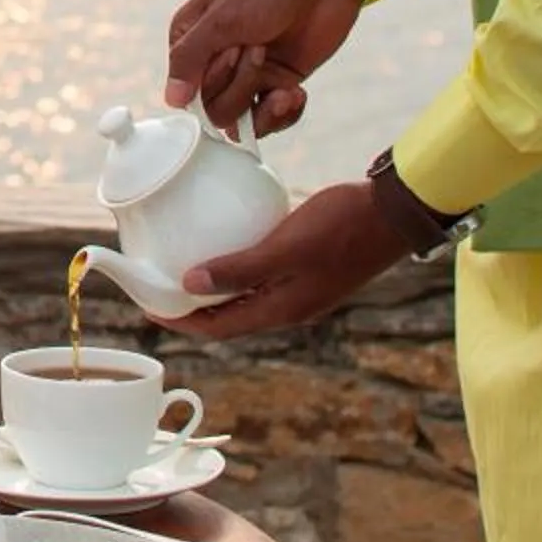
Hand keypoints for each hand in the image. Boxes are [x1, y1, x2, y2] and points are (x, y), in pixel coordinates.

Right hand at [166, 0, 363, 134]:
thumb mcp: (222, 17)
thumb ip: (190, 58)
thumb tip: (171, 99)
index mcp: (191, 40)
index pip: (187, 91)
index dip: (214, 81)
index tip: (235, 50)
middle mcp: (215, 61)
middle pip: (215, 109)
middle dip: (242, 85)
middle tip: (261, 49)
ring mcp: (247, 74)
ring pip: (241, 120)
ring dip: (265, 106)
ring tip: (285, 83)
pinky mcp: (277, 82)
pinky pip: (270, 119)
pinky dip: (285, 114)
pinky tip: (296, 93)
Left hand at [171, 182, 407, 338]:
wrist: (394, 214)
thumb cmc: (343, 226)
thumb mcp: (287, 246)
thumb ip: (241, 269)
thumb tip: (190, 286)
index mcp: (283, 310)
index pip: (218, 328)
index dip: (181, 322)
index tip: (148, 308)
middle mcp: (289, 307)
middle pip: (228, 317)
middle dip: (192, 309)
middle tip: (158, 288)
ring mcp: (300, 290)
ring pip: (245, 298)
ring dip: (214, 290)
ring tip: (183, 269)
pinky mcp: (307, 270)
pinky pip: (261, 278)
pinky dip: (237, 270)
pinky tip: (227, 244)